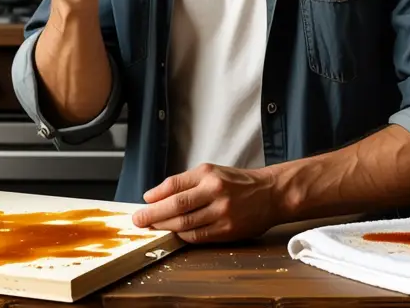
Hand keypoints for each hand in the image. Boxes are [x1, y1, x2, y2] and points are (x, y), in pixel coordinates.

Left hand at [131, 163, 281, 243]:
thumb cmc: (238, 183)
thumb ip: (184, 183)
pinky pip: (198, 236)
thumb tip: (153, 196)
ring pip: (185, 223)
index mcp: (209, 174)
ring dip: (165, 227)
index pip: (174, 185)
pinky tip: (174, 234)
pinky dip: (182, 236)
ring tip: (153, 228)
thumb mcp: (212, 172)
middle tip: (138, 220)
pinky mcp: (228, 230)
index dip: (155, 195)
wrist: (270, 194)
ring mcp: (222, 212)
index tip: (143, 203)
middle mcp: (215, 191)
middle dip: (153, 214)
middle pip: (176, 206)